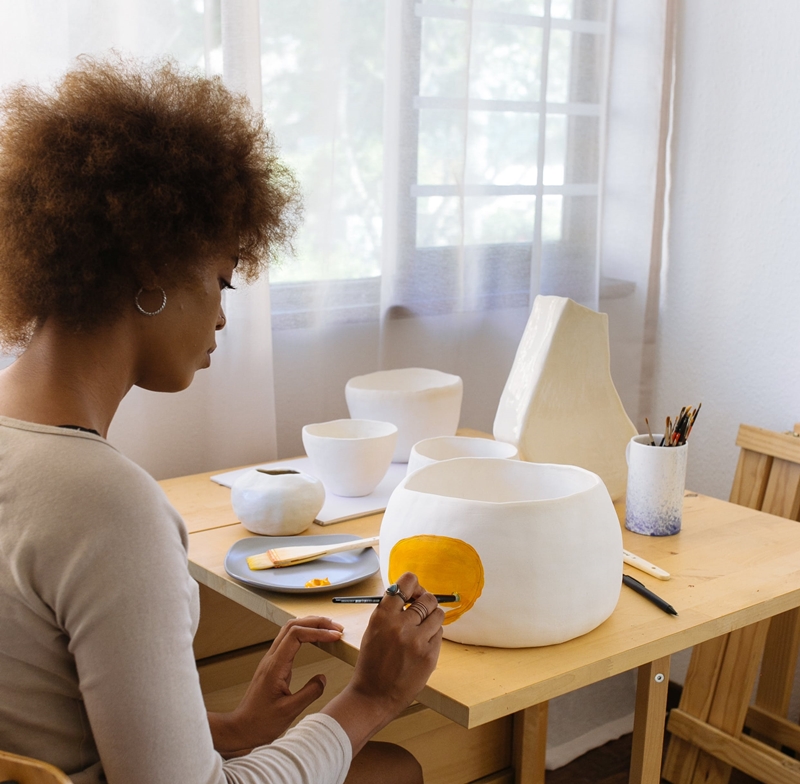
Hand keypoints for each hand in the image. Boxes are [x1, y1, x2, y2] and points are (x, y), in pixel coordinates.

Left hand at [209, 616, 342, 756]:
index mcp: (275, 666)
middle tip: (337, 628)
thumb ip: (309, 693)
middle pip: (293, 626)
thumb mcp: (289, 711)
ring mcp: (271, 659)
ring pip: (290, 630)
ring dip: (310, 625)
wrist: (242, 728)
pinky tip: (315, 639)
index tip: (335, 636)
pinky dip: (304, 633)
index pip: (296, 635)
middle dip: (316, 622)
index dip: (318, 632)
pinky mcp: (274, 664)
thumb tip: (323, 678)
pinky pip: (289, 640)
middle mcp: (271, 658)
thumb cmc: (261, 722)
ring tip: (329, 629)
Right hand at [322, 572, 443, 753]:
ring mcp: (417, 641)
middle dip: (426, 602)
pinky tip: (422, 646)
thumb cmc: (372, 662)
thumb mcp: (374, 630)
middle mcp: (401, 625)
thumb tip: (411, 593)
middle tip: (421, 610)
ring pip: (438, 615)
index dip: (413, 585)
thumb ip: (390, 611)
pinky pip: (440, 634)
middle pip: (427, 598)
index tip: (413, 591)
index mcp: (383, 616)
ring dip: (432, 618)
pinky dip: (433, 637)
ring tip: (422, 629)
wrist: (374, 695)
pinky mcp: (430, 656)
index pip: (406, 583)